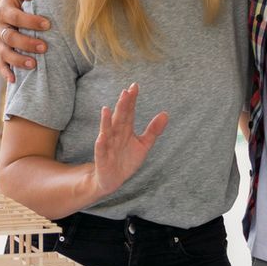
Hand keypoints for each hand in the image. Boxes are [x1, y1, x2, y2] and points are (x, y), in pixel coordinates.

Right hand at [0, 0, 51, 82]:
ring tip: (34, 65)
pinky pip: (0, 64)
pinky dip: (6, 72)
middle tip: (45, 47)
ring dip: (18, 60)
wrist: (14, 8)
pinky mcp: (1, 52)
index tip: (48, 24)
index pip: (15, 16)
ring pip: (4, 53)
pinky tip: (14, 80)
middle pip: (10, 37)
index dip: (30, 21)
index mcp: (4, 10)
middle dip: (27, 43)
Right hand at [87, 83, 168, 201]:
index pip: (129, 112)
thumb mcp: (144, 145)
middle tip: (125, 92)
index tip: (135, 86)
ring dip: (106, 121)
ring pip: (107, 131)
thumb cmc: (127, 159)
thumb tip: (166, 113)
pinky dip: (101, 143)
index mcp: (125, 129)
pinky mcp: (102, 158)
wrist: (113, 179)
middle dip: (122, 106)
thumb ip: (153, 130)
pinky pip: (101, 150)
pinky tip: (101, 136)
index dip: (131, 100)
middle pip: (119, 118)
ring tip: (106, 109)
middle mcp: (115, 134)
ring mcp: (108, 145)